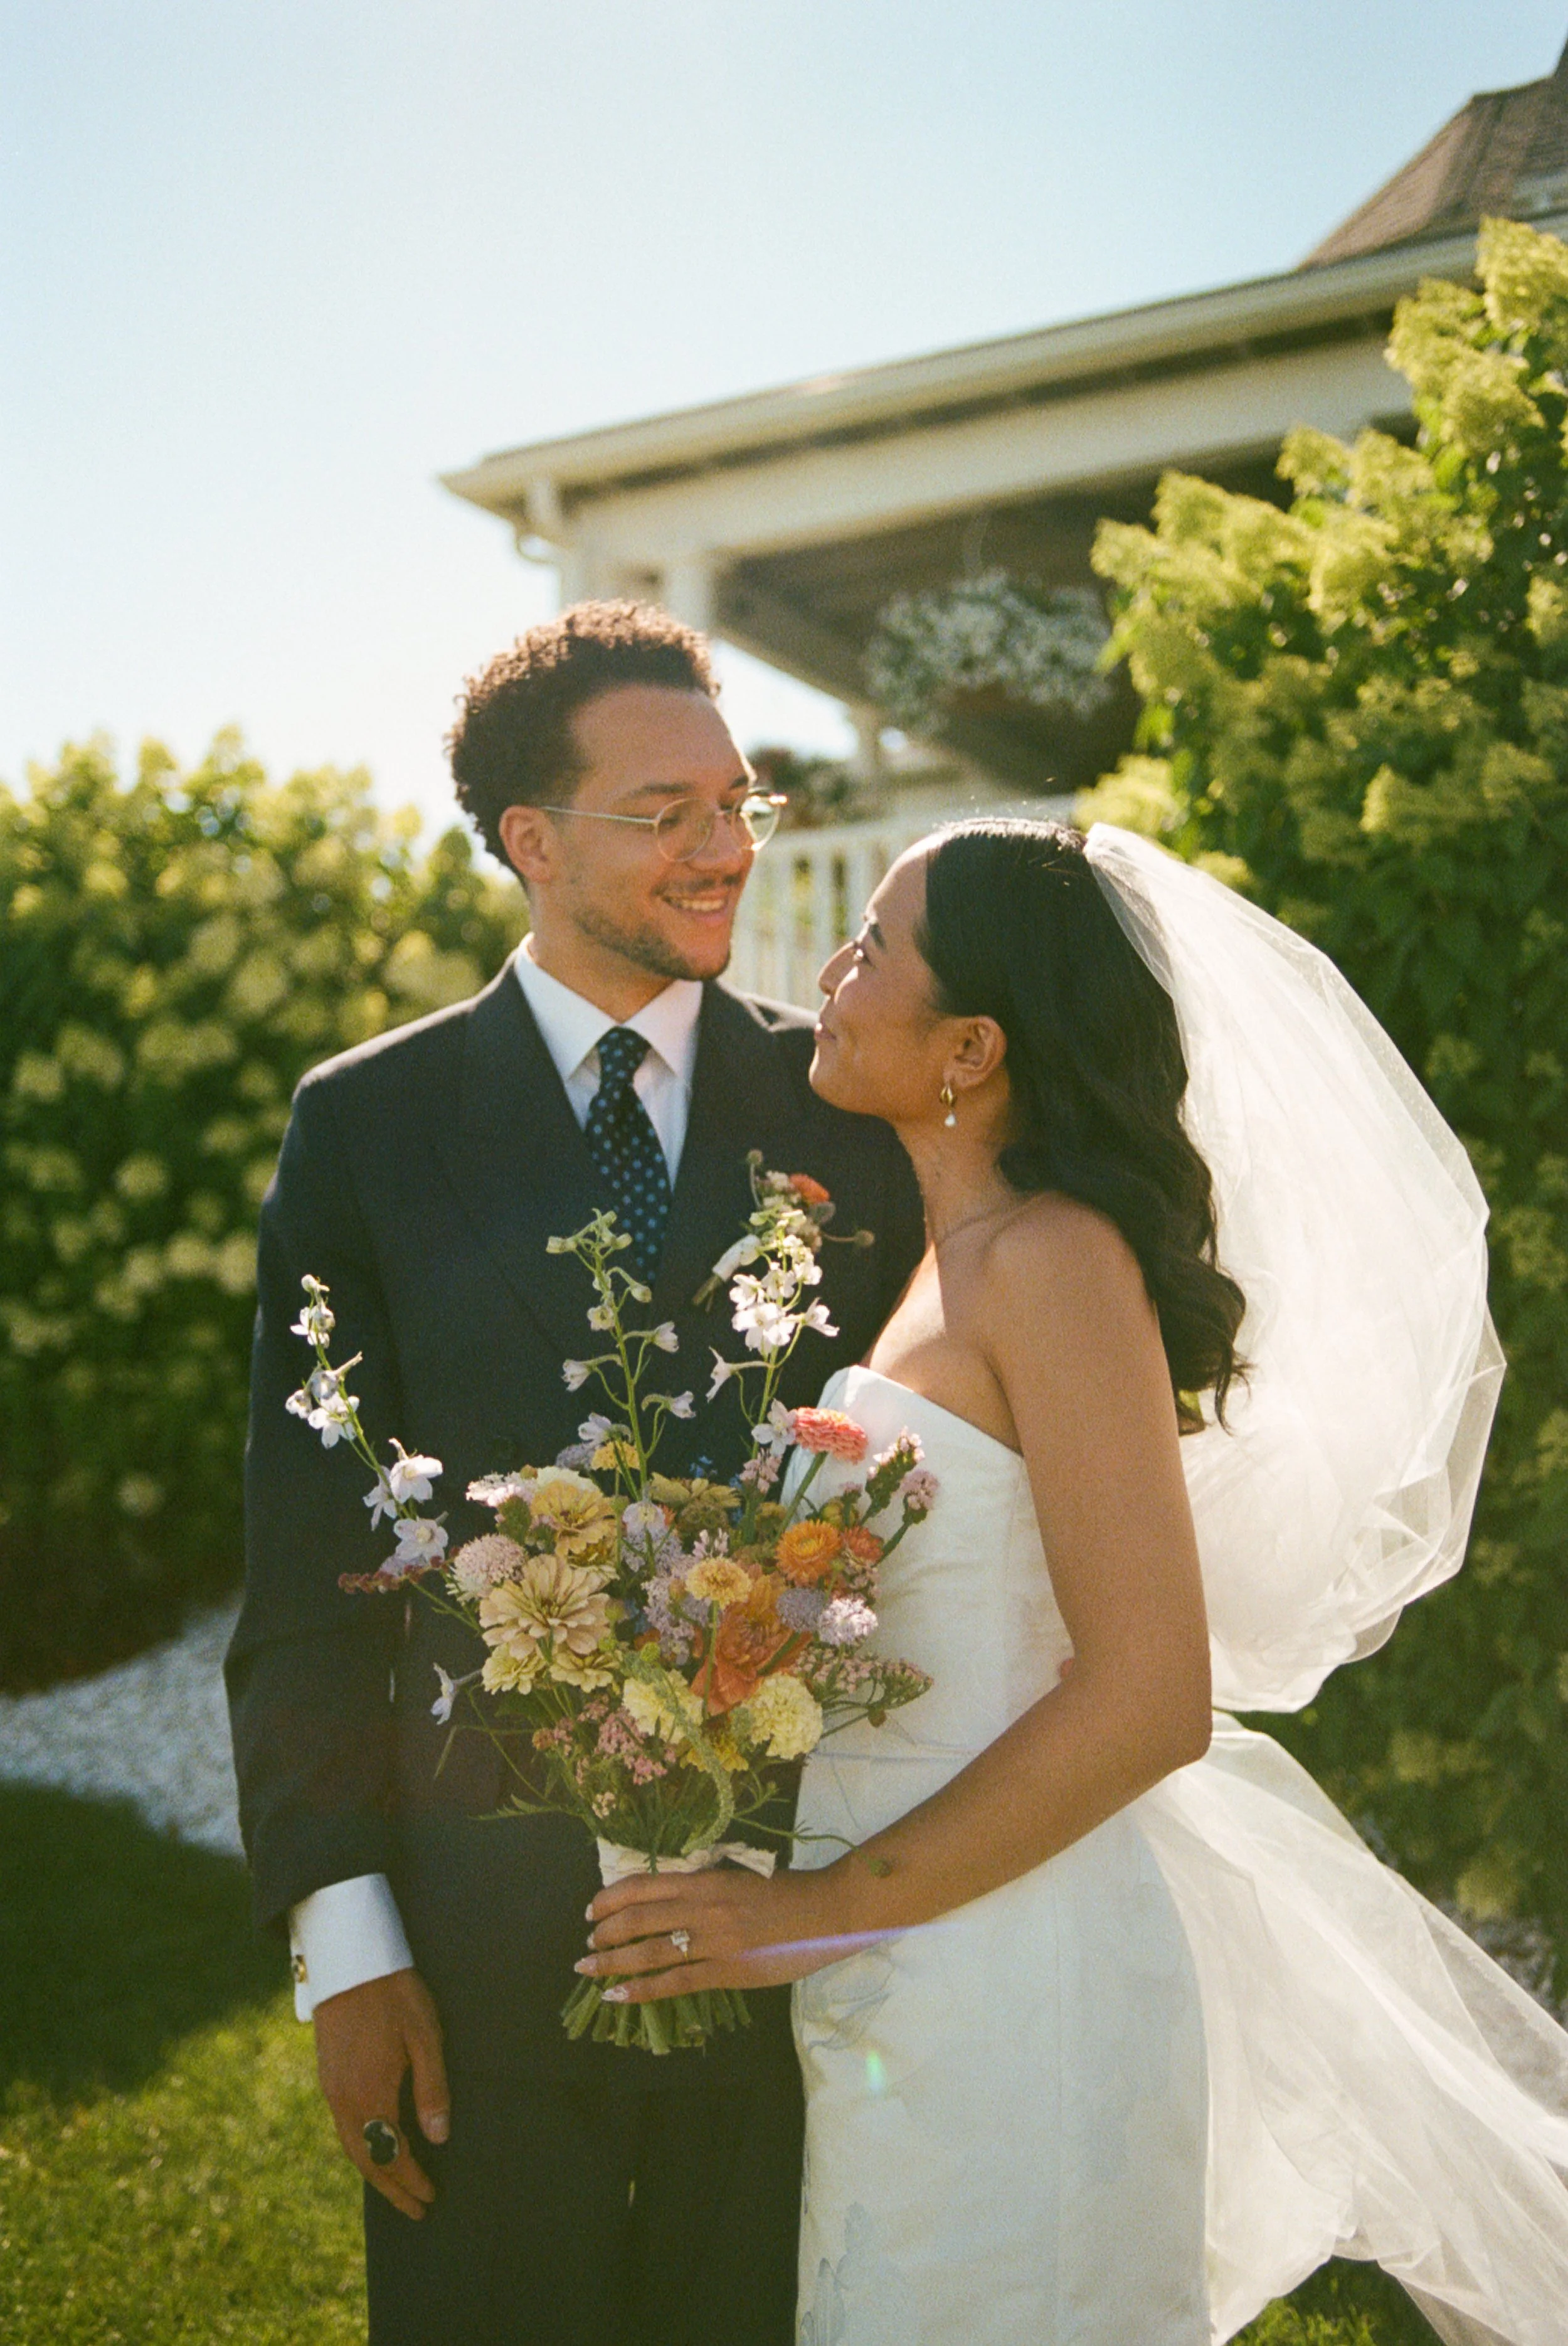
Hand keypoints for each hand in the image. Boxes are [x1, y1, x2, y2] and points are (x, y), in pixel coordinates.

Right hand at [312, 1967, 448, 2219]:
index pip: (393, 2155)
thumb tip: (438, 2137)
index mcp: (371, 2095)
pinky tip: (374, 2146)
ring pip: (351, 2146)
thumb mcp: (426, 2038)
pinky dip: (361, 2148)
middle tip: (415, 2209)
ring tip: (396, 2188)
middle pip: (368, 2161)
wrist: (350, 1960)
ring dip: (374, 2171)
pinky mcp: (327, 2076)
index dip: (412, 2180)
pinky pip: (343, 2128)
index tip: (430, 2197)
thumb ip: (432, 2090)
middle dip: (392, 2188)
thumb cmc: (395, 1995)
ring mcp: (331, 2089)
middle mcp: (345, 2101)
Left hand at [581, 1863, 877, 2005]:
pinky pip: (674, 1983)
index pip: (643, 1885)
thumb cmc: (787, 1891)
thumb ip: (705, 1886)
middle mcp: (701, 1907)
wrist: (825, 1913)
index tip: (591, 1909)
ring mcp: (711, 1941)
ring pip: (648, 1951)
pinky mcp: (725, 1971)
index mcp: (704, 1879)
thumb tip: (671, 1897)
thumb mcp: (738, 1876)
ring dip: (612, 1962)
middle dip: (604, 1933)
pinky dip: (641, 1990)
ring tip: (588, 1971)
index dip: (610, 1898)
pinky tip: (618, 1996)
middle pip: (637, 1918)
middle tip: (587, 1944)